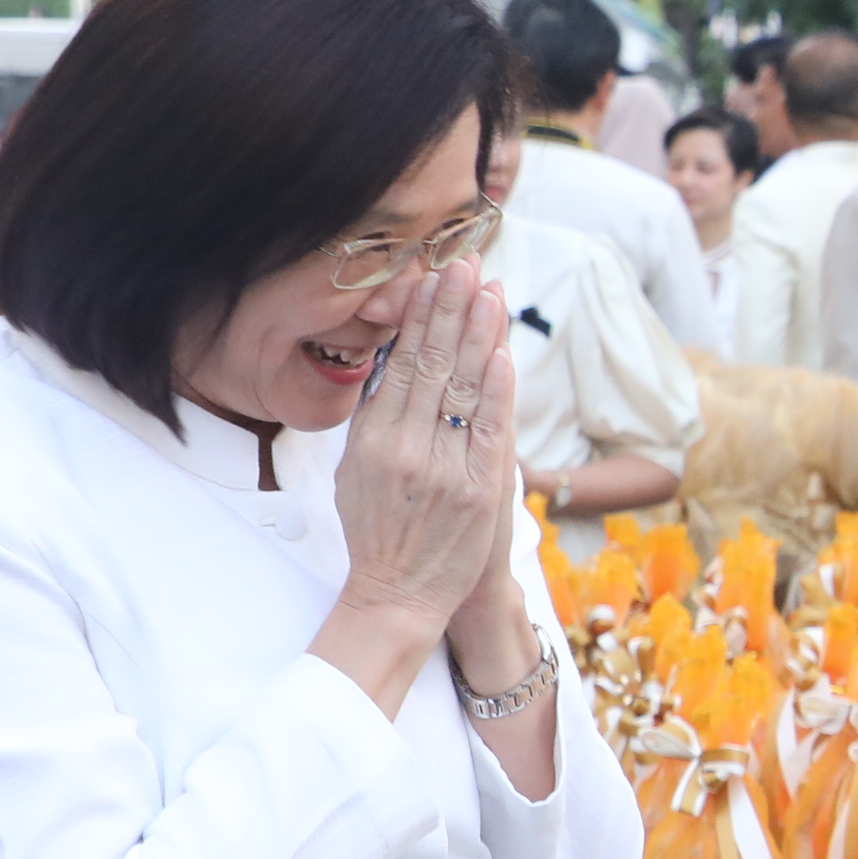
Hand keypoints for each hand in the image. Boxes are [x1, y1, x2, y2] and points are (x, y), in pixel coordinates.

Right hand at [336, 263, 517, 636]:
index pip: (401, 363)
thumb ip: (376, 420)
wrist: (397, 594)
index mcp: (371, 438)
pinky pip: (487, 429)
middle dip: (449, 310)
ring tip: (488, 290)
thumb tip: (395, 364)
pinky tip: (501, 352)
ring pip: (460, 388)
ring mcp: (441, 468)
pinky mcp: (476, 490)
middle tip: (464, 264)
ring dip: (477, 335)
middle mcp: (403, 447)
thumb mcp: (357, 470)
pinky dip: (494, 389)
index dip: (421, 318)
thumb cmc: (379, 531)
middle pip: (430, 364)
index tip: (435, 277)